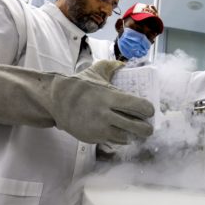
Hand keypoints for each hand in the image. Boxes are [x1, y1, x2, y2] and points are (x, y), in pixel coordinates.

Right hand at [0, 60, 154, 143]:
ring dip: (131, 135)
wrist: (55, 101)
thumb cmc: (78, 86)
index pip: (139, 106)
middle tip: (148, 127)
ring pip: (126, 137)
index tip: (149, 111)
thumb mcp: (95, 72)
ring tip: (133, 131)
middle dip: (146, 128)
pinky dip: (118, 138)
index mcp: (111, 96)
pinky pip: (112, 141)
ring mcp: (99, 128)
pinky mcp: (93, 138)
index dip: (148, 110)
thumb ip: (111, 66)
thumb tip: (123, 63)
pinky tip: (119, 133)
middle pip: (137, 127)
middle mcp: (107, 114)